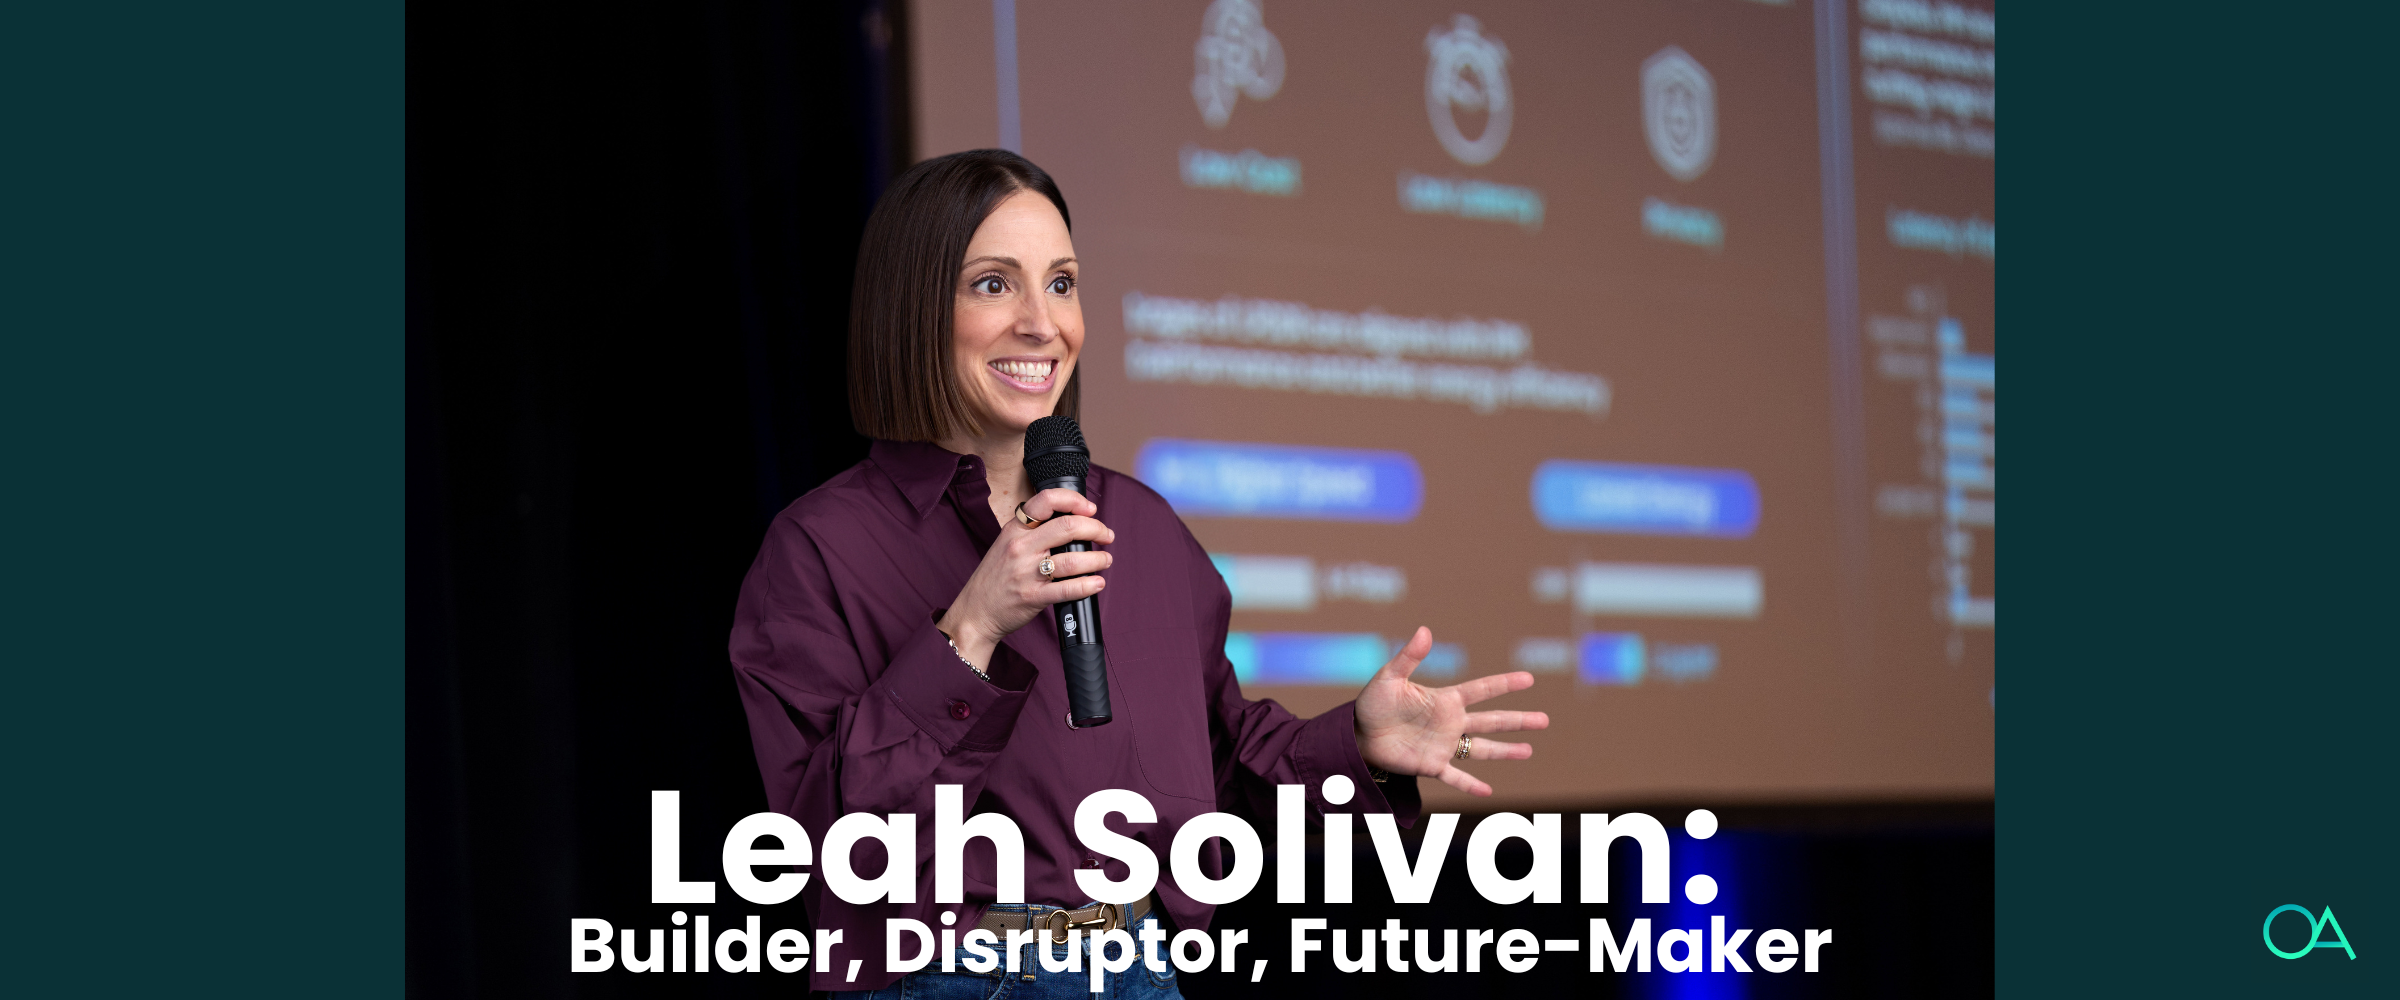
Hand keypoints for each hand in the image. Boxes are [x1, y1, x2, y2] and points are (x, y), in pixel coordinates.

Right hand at [938, 488, 1113, 668]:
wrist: (975, 612)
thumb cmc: (995, 578)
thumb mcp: (1006, 544)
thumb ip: (1033, 532)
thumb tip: (1071, 524)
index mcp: (1015, 529)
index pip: (1046, 500)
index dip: (1075, 500)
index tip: (1090, 509)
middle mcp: (1020, 546)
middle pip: (1068, 526)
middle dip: (1096, 529)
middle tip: (1106, 535)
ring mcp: (1026, 572)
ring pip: (1073, 559)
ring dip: (1097, 558)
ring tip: (1105, 560)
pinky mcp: (1033, 597)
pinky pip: (1068, 588)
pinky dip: (1088, 585)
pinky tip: (1097, 583)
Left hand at [1354, 627, 1548, 796]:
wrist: (1356, 734)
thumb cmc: (1372, 703)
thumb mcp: (1390, 677)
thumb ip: (1409, 656)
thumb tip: (1425, 630)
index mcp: (1445, 700)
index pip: (1482, 690)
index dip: (1504, 684)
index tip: (1529, 679)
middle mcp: (1450, 722)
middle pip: (1492, 720)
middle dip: (1518, 720)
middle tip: (1545, 720)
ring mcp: (1444, 745)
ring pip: (1481, 748)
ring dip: (1505, 751)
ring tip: (1529, 751)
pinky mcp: (1431, 765)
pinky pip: (1455, 776)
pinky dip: (1470, 784)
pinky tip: (1488, 791)